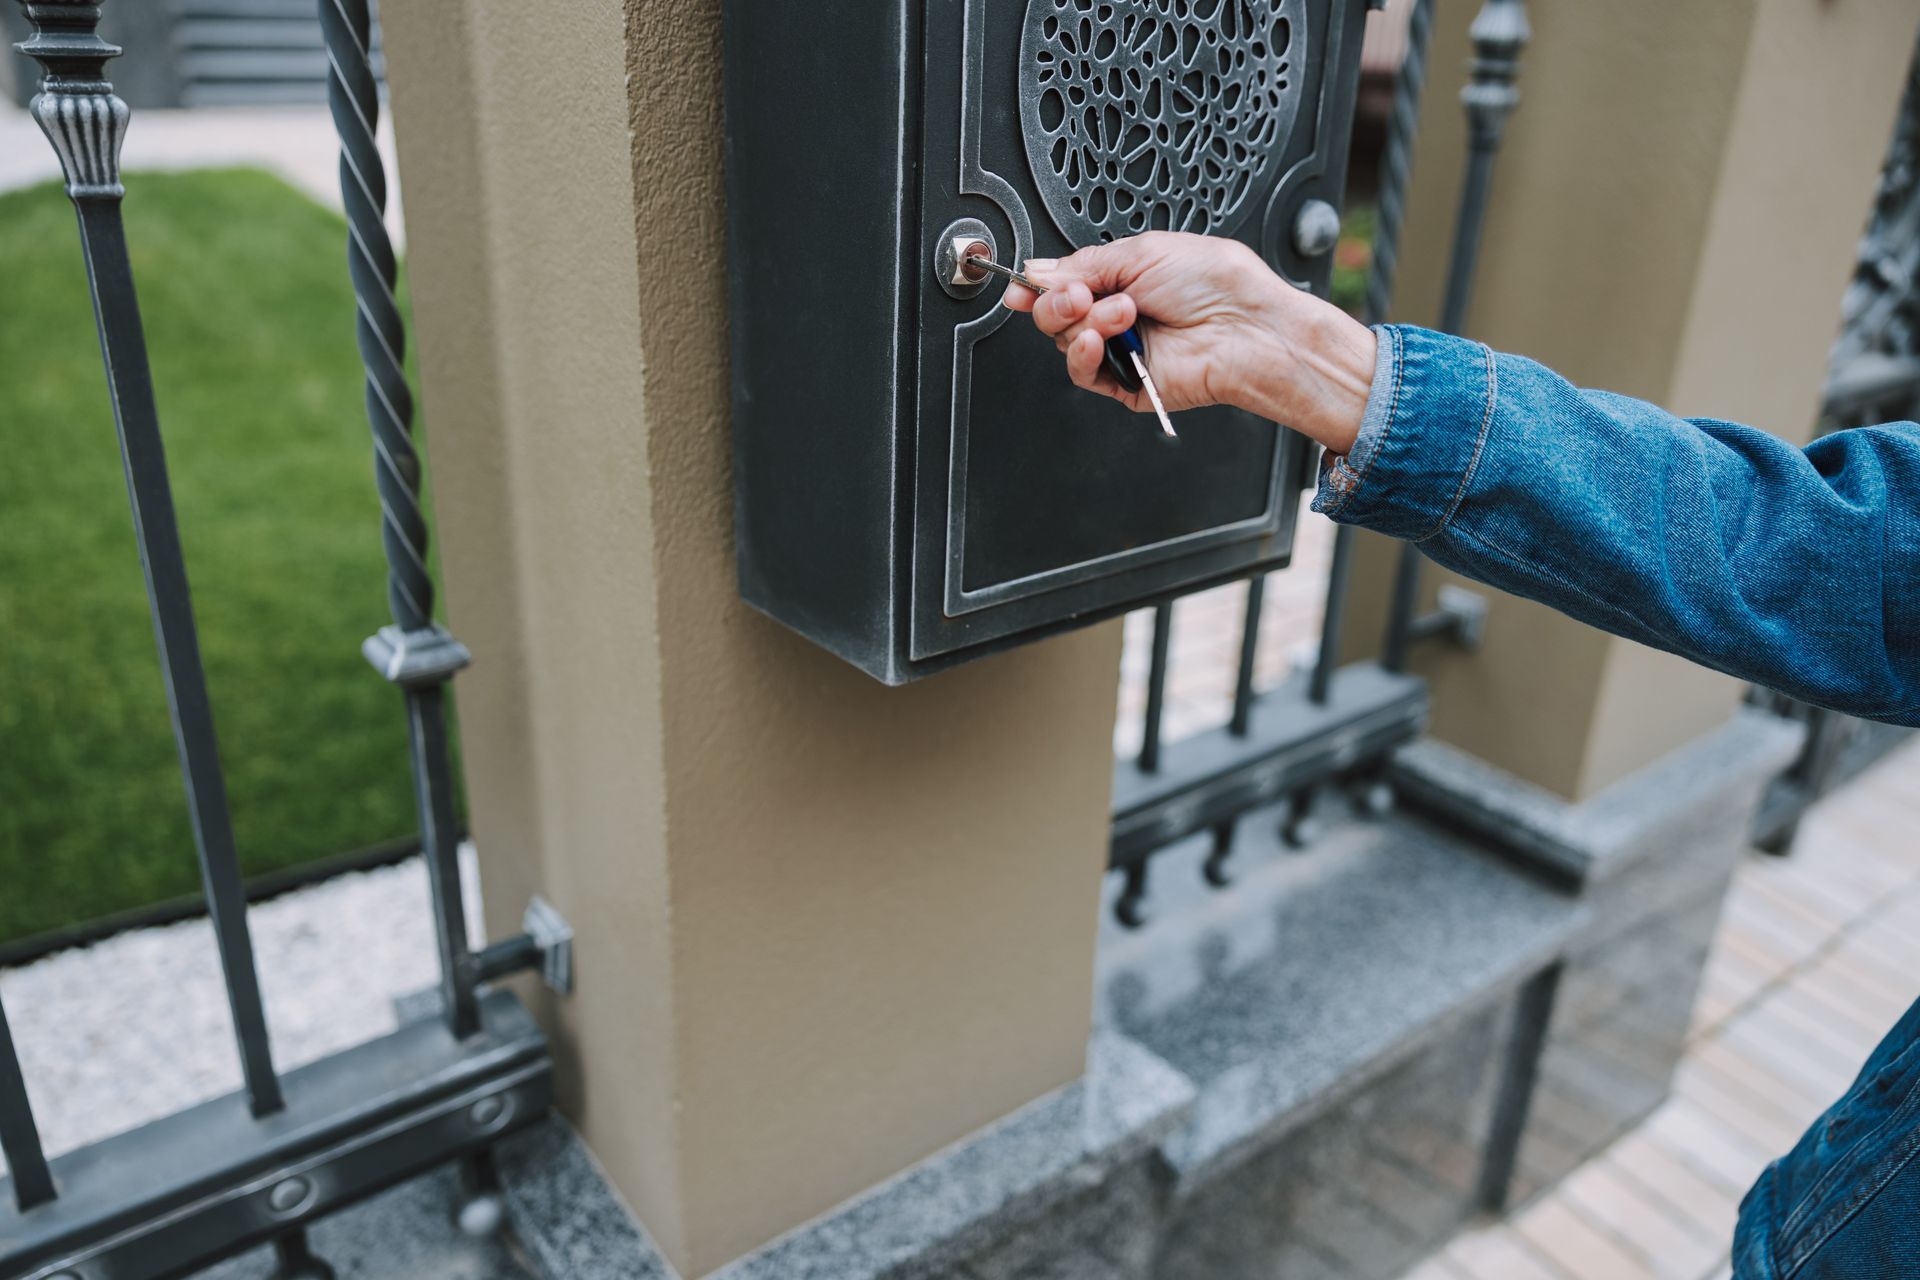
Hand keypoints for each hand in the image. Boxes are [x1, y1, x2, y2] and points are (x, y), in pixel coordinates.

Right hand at [1002, 231, 1375, 454]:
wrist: (1246, 326)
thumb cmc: (1216, 283)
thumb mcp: (1142, 251)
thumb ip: (1083, 264)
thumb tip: (1038, 270)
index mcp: (1122, 277)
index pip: (1064, 283)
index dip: (1037, 285)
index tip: (1018, 286)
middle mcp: (1119, 313)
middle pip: (1056, 313)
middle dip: (1059, 301)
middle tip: (1080, 295)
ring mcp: (1122, 348)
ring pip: (1066, 341)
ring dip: (1085, 322)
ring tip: (1121, 313)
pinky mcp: (1127, 382)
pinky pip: (1084, 374)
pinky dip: (1081, 355)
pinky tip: (1095, 340)